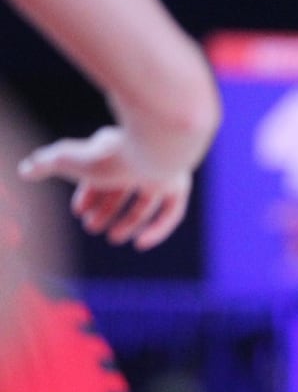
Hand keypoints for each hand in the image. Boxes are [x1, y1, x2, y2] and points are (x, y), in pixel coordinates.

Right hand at [18, 125, 191, 249]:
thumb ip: (45, 164)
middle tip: (92, 228)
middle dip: (105, 209)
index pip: (99, 174)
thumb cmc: (109, 154)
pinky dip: (157, 229)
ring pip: (144, 201)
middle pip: (121, 189)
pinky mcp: (179, 184)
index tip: (78, 212)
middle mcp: (139, 158)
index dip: (87, 194)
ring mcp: (161, 171)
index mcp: (113, 147)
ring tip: (112, 238)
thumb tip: (24, 170)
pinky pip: (171, 212)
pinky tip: (141, 244)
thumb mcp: (69, 160)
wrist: (153, 147)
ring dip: (129, 221)